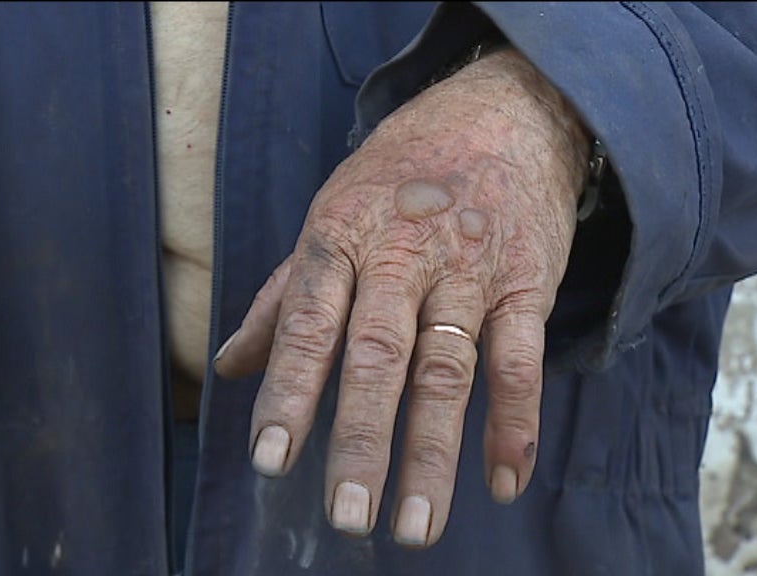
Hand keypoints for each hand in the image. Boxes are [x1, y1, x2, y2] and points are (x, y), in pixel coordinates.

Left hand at [213, 47, 589, 546]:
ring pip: (447, 369)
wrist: (505, 109)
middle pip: (377, 355)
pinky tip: (505, 480)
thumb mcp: (333, 213)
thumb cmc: (403, 172)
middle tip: (346, 515)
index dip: (287, 390)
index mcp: (342, 235)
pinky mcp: (526, 281)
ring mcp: (468, 270)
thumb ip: (283, 294)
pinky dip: (515, 421)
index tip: (269, 461)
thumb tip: (230, 365)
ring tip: (416, 527)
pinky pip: (521, 358)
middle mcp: (402, 254)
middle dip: (360, 438)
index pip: (308, 320)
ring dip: (433, 453)